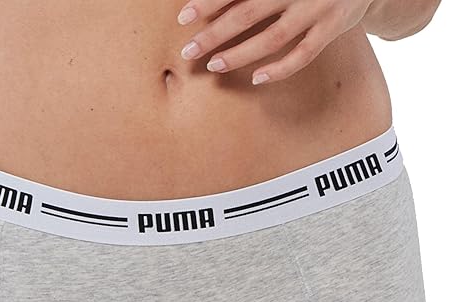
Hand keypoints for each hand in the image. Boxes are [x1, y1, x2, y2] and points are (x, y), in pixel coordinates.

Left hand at [176, 0, 374, 83]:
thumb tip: (218, 1)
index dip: (210, 2)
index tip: (183, 16)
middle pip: (249, 13)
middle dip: (215, 33)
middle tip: (189, 50)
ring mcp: (318, 8)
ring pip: (273, 37)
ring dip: (240, 54)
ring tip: (214, 64)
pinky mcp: (333, 28)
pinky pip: (304, 55)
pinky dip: (279, 69)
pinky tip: (256, 78)